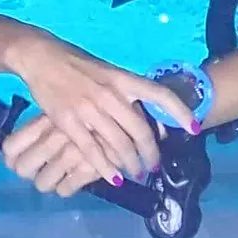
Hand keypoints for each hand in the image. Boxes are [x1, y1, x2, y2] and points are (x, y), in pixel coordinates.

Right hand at [2, 32, 194, 183]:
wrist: (42, 57)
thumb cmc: (78, 64)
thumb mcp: (108, 72)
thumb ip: (126, 92)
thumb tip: (147, 112)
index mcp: (123, 79)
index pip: (160, 95)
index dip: (180, 113)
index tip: (194, 129)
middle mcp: (110, 94)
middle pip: (140, 130)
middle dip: (151, 153)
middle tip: (154, 166)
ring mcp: (89, 109)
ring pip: (119, 144)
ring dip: (131, 164)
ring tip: (137, 174)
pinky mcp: (69, 121)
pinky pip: (92, 151)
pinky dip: (106, 169)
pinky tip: (114, 179)